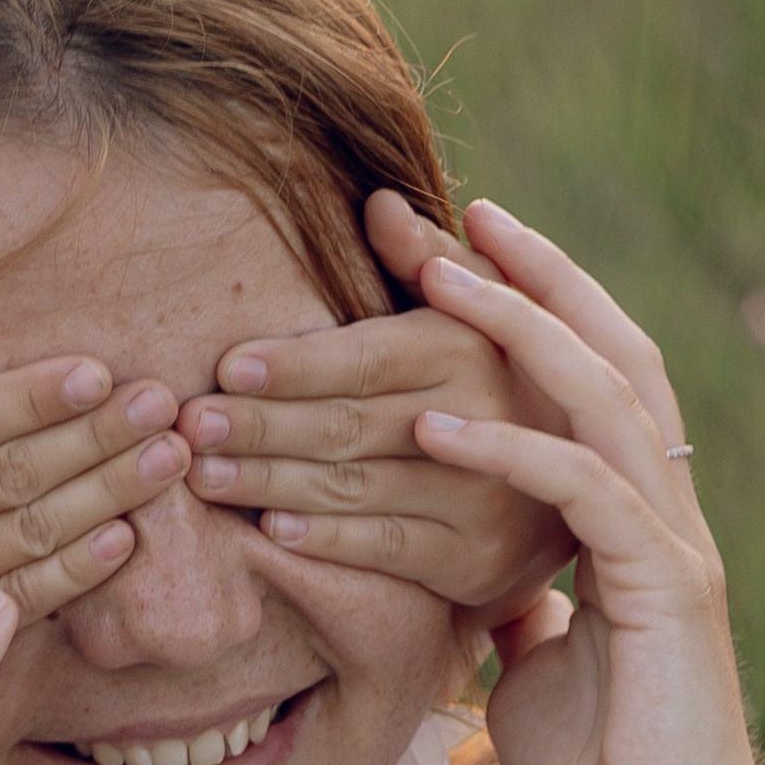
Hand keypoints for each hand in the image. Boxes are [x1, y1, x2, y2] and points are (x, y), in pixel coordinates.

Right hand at [0, 348, 181, 733]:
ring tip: (167, 459)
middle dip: (93, 435)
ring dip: (105, 494)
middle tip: (163, 403)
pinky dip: (74, 576)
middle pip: (8, 474)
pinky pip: (16, 610)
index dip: (33, 396)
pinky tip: (123, 540)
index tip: (98, 371)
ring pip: (26, 538)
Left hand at [173, 190, 572, 618]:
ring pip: (357, 488)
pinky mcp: (473, 560)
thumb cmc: (501, 380)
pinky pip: (387, 550)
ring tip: (204, 476)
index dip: (295, 365)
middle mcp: (481, 421)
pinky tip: (269, 529)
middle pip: (348, 424)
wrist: (575, 486)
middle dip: (261, 426)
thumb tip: (379, 205)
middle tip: (189, 427)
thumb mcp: (484, 311)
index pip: (366, 357)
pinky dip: (326, 540)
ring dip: (273, 483)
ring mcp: (480, 496)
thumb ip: (430, 261)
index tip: (225, 366)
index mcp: (472, 349)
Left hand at [411, 206, 764, 764]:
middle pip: (608, 352)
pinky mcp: (669, 595)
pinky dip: (509, 453)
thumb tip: (488, 587)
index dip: (523, 313)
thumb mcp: (536, 678)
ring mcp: (675, 549)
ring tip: (432, 278)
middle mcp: (667, 516)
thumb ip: (522, 614)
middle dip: (528, 277)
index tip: (444, 253)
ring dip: (514, 331)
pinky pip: (584, 495)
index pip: (583, 384)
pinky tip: (433, 429)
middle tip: (448, 209)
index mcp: (635, 526)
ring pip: (602, 398)